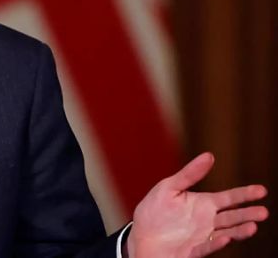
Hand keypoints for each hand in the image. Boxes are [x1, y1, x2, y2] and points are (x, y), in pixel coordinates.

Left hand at [128, 152, 268, 257]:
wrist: (140, 234)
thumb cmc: (155, 210)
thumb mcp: (169, 187)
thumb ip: (190, 174)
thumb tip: (209, 155)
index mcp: (204, 204)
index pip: (229, 198)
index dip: (245, 194)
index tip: (261, 190)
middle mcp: (208, 221)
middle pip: (232, 217)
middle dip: (248, 214)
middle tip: (263, 212)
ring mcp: (202, 237)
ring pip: (226, 234)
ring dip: (239, 231)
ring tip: (252, 227)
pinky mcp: (192, 251)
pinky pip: (205, 248)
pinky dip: (214, 244)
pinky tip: (224, 238)